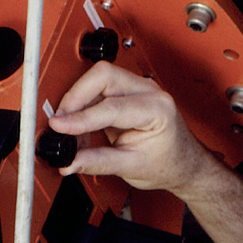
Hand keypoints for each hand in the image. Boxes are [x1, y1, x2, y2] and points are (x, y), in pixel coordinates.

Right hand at [49, 62, 218, 195]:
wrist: (183, 163)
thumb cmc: (169, 163)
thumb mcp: (132, 167)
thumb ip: (98, 162)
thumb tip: (70, 160)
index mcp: (157, 108)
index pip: (111, 106)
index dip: (81, 117)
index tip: (60, 126)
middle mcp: (149, 91)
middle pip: (103, 76)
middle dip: (76, 96)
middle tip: (60, 121)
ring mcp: (139, 87)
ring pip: (98, 78)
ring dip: (78, 102)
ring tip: (71, 133)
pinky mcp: (127, 92)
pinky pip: (99, 89)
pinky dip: (84, 106)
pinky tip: (79, 127)